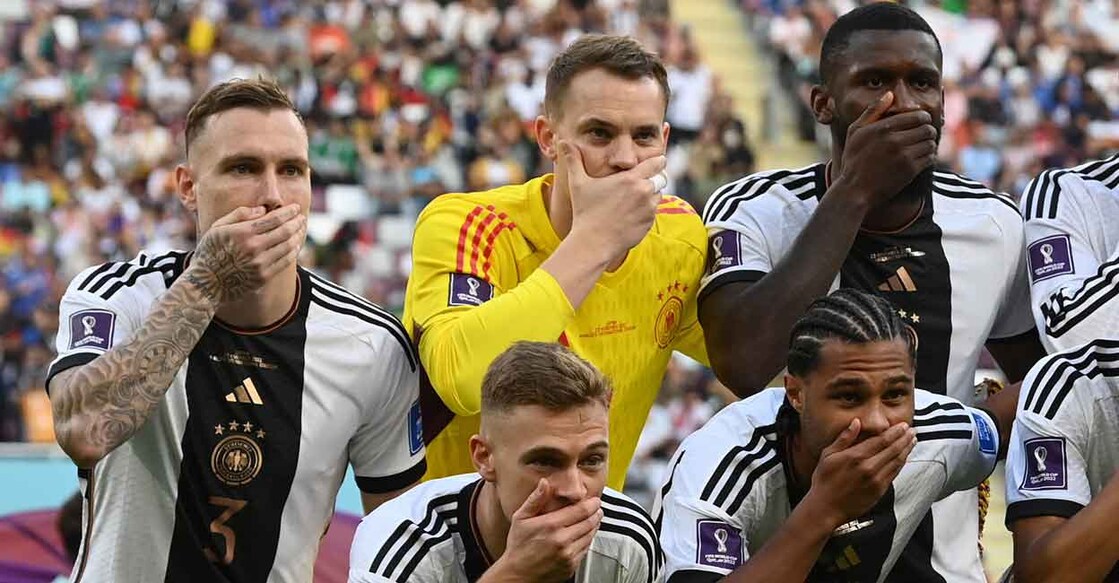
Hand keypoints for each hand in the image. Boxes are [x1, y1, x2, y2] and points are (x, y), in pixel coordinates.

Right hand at [187, 204, 306, 304]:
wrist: (206, 283)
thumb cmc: (211, 250)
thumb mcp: (218, 227)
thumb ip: (239, 214)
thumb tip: (263, 209)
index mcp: (242, 232)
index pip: (274, 219)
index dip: (288, 212)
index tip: (296, 208)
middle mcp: (253, 247)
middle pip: (284, 231)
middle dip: (296, 222)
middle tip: (302, 218)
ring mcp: (259, 263)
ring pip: (288, 246)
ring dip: (298, 236)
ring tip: (301, 229)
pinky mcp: (263, 277)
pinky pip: (285, 261)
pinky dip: (293, 251)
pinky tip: (295, 245)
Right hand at [486, 479, 601, 581]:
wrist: (517, 575)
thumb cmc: (518, 546)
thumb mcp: (520, 518)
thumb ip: (535, 499)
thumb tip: (545, 483)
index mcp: (550, 525)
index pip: (581, 510)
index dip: (592, 504)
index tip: (595, 500)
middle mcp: (561, 540)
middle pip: (589, 522)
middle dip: (596, 513)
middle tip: (598, 508)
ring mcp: (568, 555)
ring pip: (590, 536)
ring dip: (595, 526)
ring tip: (594, 519)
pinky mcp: (571, 566)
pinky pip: (585, 549)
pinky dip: (588, 540)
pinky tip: (585, 534)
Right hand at [561, 140, 665, 260]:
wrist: (593, 243)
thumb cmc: (585, 212)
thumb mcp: (578, 184)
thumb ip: (574, 160)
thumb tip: (562, 141)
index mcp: (631, 179)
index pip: (658, 162)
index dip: (656, 162)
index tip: (651, 164)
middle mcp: (644, 192)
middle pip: (662, 178)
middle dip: (655, 178)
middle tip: (642, 182)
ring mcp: (649, 209)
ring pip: (659, 195)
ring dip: (651, 195)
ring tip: (633, 199)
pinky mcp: (649, 223)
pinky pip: (654, 212)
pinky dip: (647, 210)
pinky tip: (630, 214)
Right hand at [805, 419, 916, 527]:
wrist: (825, 508)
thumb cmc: (824, 480)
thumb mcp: (828, 455)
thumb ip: (844, 438)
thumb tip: (856, 422)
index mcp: (855, 456)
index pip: (882, 440)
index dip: (895, 431)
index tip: (903, 425)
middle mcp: (868, 467)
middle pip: (893, 449)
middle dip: (904, 438)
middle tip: (912, 430)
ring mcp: (876, 480)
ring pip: (897, 461)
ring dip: (906, 449)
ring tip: (913, 440)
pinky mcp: (879, 491)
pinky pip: (894, 473)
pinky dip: (901, 463)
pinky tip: (904, 457)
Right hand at [832, 91, 938, 205]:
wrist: (855, 190)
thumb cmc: (854, 160)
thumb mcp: (856, 132)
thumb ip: (872, 111)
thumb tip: (890, 94)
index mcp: (883, 127)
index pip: (917, 116)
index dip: (923, 118)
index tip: (921, 122)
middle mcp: (895, 140)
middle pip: (927, 128)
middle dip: (928, 130)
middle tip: (924, 134)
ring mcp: (904, 155)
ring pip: (930, 142)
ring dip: (929, 143)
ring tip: (923, 146)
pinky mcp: (910, 170)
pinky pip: (930, 157)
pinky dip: (929, 156)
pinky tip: (921, 157)